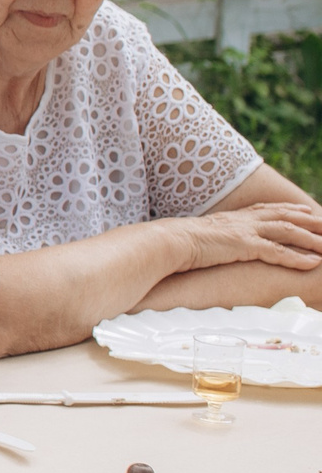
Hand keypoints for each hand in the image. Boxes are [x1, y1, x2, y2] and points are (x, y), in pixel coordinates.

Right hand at [180, 202, 321, 271]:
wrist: (166, 241)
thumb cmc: (177, 242)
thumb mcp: (202, 236)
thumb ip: (214, 238)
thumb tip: (212, 246)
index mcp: (235, 216)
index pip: (271, 209)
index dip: (293, 210)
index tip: (310, 213)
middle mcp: (244, 219)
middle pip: (287, 216)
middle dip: (312, 221)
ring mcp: (245, 231)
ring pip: (288, 231)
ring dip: (312, 239)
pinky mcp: (243, 245)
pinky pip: (276, 251)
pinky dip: (296, 257)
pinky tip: (311, 263)